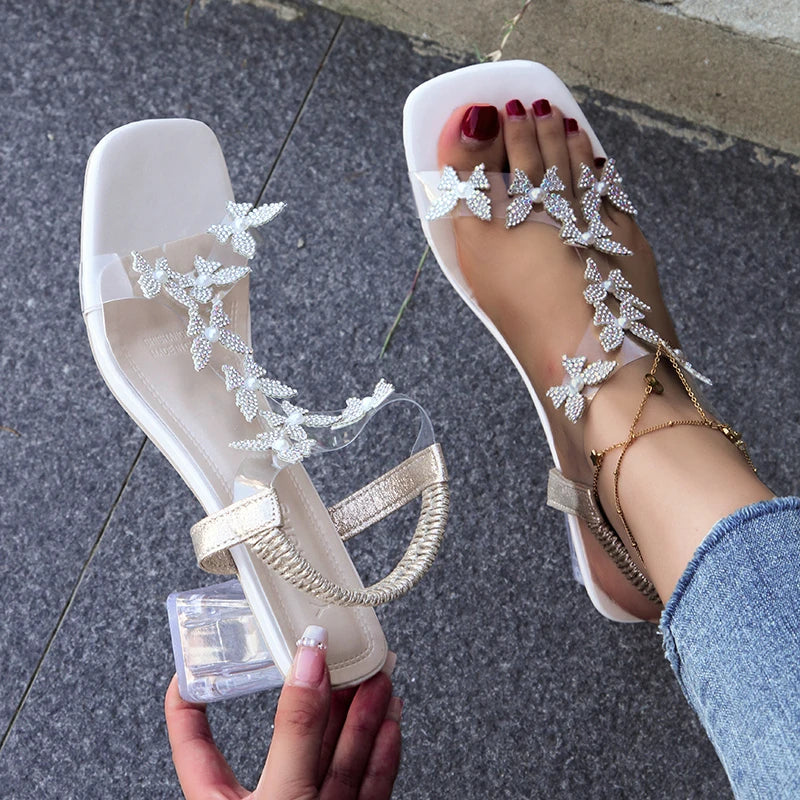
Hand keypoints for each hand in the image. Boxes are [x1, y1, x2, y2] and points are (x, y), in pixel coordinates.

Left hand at [165, 626, 401, 799]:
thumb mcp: (282, 796)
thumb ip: (297, 729)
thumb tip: (308, 659)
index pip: (194, 741)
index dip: (192, 696)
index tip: (201, 655)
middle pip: (292, 735)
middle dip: (322, 690)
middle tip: (337, 650)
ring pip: (335, 756)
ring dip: (360, 713)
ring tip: (376, 675)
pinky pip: (365, 786)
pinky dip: (381, 753)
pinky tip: (388, 722)